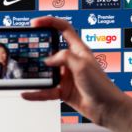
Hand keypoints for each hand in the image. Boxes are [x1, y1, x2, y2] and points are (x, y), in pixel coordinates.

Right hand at [22, 16, 131, 131]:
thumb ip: (64, 57)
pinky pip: (45, 90)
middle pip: (50, 50)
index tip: (35, 23)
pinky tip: (27, 93)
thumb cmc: (102, 86)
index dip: (49, 22)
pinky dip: (36, 92)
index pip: (63, 29)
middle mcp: (71, 62)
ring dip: (35, 73)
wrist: (108, 109)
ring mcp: (66, 76)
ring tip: (23, 73)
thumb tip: (48, 60)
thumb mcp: (82, 65)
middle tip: (25, 49)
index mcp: (78, 50)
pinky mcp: (62, 91)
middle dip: (37, 49)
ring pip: (45, 72)